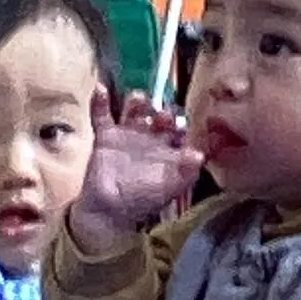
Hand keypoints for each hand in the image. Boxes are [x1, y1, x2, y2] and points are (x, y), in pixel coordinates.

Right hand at [69, 89, 204, 254]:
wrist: (108, 210)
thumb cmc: (142, 200)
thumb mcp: (168, 187)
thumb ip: (186, 172)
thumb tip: (200, 155)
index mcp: (169, 150)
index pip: (180, 131)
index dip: (181, 125)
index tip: (181, 124)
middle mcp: (151, 139)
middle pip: (158, 116)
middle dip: (161, 112)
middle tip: (161, 114)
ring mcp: (128, 136)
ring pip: (134, 111)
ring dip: (137, 103)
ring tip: (138, 99)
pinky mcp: (105, 137)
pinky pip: (102, 116)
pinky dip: (100, 102)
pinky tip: (100, 89)